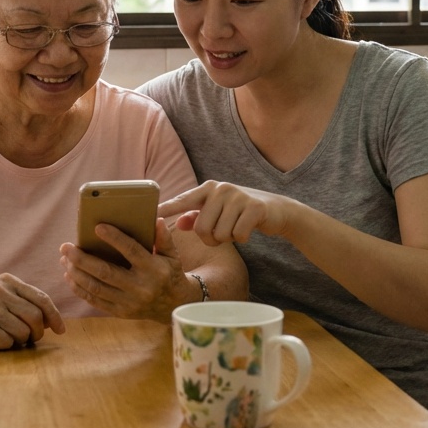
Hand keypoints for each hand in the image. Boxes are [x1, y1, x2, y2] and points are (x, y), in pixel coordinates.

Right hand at [0, 273, 65, 349]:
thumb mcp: (1, 295)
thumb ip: (24, 301)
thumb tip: (53, 321)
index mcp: (7, 280)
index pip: (41, 298)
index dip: (54, 316)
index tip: (61, 330)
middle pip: (35, 317)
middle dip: (37, 332)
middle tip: (30, 338)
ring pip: (23, 332)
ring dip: (19, 340)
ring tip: (7, 336)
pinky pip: (7, 342)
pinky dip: (5, 345)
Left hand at [59, 218, 187, 323]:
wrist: (173, 306)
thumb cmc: (170, 274)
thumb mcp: (172, 255)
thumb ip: (164, 238)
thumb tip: (156, 220)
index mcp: (153, 269)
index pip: (131, 251)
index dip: (114, 239)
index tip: (97, 227)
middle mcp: (140, 287)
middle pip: (105, 272)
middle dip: (82, 259)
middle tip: (66, 246)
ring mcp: (128, 302)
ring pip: (96, 288)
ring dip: (76, 273)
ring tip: (64, 260)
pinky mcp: (120, 312)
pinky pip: (95, 301)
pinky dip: (80, 289)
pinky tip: (70, 277)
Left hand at [157, 181, 294, 245]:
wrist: (277, 210)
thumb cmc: (241, 211)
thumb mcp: (218, 211)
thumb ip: (197, 216)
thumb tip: (178, 223)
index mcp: (208, 188)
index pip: (182, 200)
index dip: (167, 208)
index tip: (150, 214)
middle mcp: (221, 189)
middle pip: (201, 228)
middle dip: (210, 239)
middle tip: (222, 233)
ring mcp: (238, 196)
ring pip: (219, 234)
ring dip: (227, 239)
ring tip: (236, 228)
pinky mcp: (254, 208)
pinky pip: (237, 236)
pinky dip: (241, 238)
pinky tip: (248, 229)